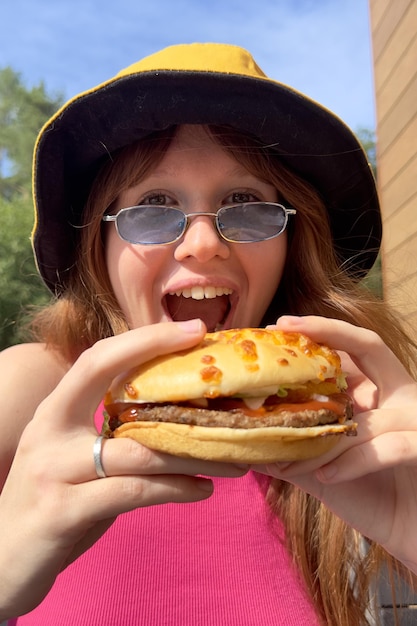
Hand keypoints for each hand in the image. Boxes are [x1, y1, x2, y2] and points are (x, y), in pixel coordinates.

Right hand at [0, 320, 246, 617]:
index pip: (97, 358)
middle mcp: (48, 431)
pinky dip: (175, 489)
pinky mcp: (62, 512)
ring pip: (138, 449)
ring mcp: (53, 470)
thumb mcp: (70, 459)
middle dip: (160, 355)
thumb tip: (173, 420)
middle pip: (105, 375)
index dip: (143, 339)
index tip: (191, 330)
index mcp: (53, 413)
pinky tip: (203, 490)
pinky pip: (133, 492)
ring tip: (233, 454)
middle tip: (216, 367)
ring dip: (193, 451)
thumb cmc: (48, 503)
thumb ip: (109, 436)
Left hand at [257, 315, 416, 573]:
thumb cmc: (369, 496)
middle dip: (329, 331)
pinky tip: (324, 476)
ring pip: (372, 400)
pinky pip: (389, 446)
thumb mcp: (322, 469)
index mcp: (376, 394)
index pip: (347, 351)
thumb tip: (243, 441)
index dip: (315, 333)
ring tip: (286, 432)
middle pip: (369, 346)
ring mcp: (416, 420)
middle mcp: (399, 396)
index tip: (277, 326)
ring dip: (328, 421)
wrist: (409, 531)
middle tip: (287, 326)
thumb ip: (291, 449)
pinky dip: (354, 460)